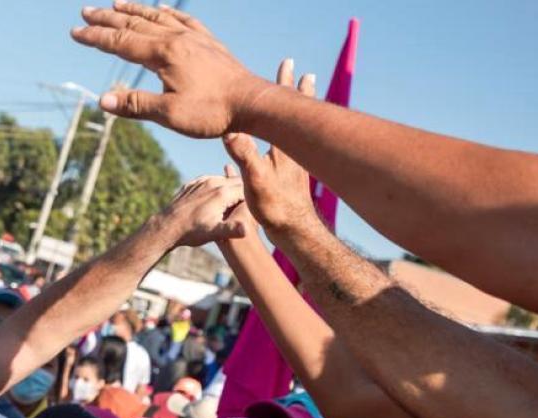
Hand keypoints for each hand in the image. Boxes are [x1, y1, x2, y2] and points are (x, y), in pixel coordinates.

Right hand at [70, 2, 260, 137]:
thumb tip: (102, 101)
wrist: (253, 102)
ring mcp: (194, 38)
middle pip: (134, 24)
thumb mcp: (170, 114)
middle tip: (85, 12)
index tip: (75, 32)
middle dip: (107, 19)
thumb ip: (136, 105)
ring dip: (134, 10)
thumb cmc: (213, 112)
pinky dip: (168, 12)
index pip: (121, 42)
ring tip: (116, 2)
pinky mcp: (209, 43)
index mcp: (163, 54)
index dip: (96, 37)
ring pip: (157, 17)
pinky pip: (184, 20)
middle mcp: (177, 38)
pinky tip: (163, 9)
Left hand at [147, 175, 251, 248]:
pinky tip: (218, 200)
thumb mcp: (213, 233)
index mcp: (222, 193)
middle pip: (238, 182)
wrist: (166, 226)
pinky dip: (218, 188)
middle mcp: (214, 182)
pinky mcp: (194, 183)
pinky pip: (212, 181)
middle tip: (251, 203)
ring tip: (236, 202)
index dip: (254, 197)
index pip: (248, 188)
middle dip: (245, 191)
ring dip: (232, 189)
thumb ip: (232, 229)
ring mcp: (203, 181)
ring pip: (225, 180)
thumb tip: (247, 230)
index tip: (259, 206)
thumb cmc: (191, 231)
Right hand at [222, 60, 319, 233]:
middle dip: (298, 95)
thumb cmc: (274, 208)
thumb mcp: (254, 181)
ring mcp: (297, 164)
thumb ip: (245, 157)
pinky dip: (291, 138)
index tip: (290, 65)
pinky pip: (294, 150)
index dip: (285, 88)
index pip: (283, 111)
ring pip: (298, 133)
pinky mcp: (295, 178)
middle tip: (305, 73)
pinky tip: (283, 145)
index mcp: (282, 148)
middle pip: (297, 117)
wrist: (293, 232)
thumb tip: (231, 134)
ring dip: (297, 115)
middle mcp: (293, 153)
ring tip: (300, 102)